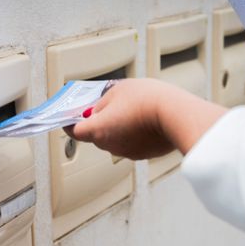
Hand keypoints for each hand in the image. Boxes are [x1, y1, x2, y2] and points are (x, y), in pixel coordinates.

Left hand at [63, 78, 227, 158]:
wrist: (176, 115)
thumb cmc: (146, 99)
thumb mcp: (117, 91)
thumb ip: (101, 103)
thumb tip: (96, 110)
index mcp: (97, 130)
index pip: (74, 130)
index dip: (69, 122)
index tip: (68, 117)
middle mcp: (108, 145)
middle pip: (95, 135)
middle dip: (97, 122)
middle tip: (105, 106)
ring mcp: (126, 152)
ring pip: (114, 139)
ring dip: (116, 127)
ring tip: (131, 110)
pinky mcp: (142, 154)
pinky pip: (131, 143)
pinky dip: (132, 134)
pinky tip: (143, 120)